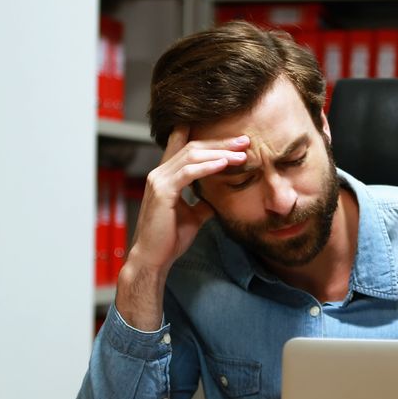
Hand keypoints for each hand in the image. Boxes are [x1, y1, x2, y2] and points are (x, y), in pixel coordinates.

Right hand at [113, 127, 248, 330]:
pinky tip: (224, 164)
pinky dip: (208, 166)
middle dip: (220, 143)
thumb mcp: (193, 216)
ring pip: (192, 156)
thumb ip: (203, 202)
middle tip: (244, 141)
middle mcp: (160, 174)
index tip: (233, 140)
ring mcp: (159, 180)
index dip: (209, 140)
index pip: (185, 147)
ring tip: (241, 154)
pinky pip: (188, 173)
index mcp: (166, 177)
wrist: (153, 258)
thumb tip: (218, 198)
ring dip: (219, 153)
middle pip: (193, 147)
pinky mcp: (162, 191)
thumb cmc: (170, 239)